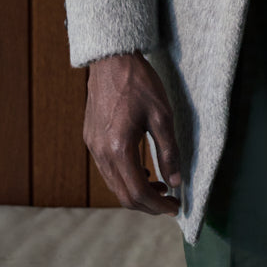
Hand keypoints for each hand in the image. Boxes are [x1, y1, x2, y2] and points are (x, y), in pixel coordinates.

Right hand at [84, 52, 181, 215]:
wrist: (111, 59)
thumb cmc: (139, 83)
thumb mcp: (162, 115)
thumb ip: (169, 151)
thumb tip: (176, 181)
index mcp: (119, 149)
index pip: (138, 193)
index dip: (158, 206)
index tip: (175, 207)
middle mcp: (101, 153)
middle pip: (123, 195)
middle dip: (148, 205)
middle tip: (169, 202)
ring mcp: (93, 147)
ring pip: (114, 185)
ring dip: (136, 192)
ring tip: (160, 186)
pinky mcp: (90, 139)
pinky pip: (107, 170)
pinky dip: (125, 178)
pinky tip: (142, 169)